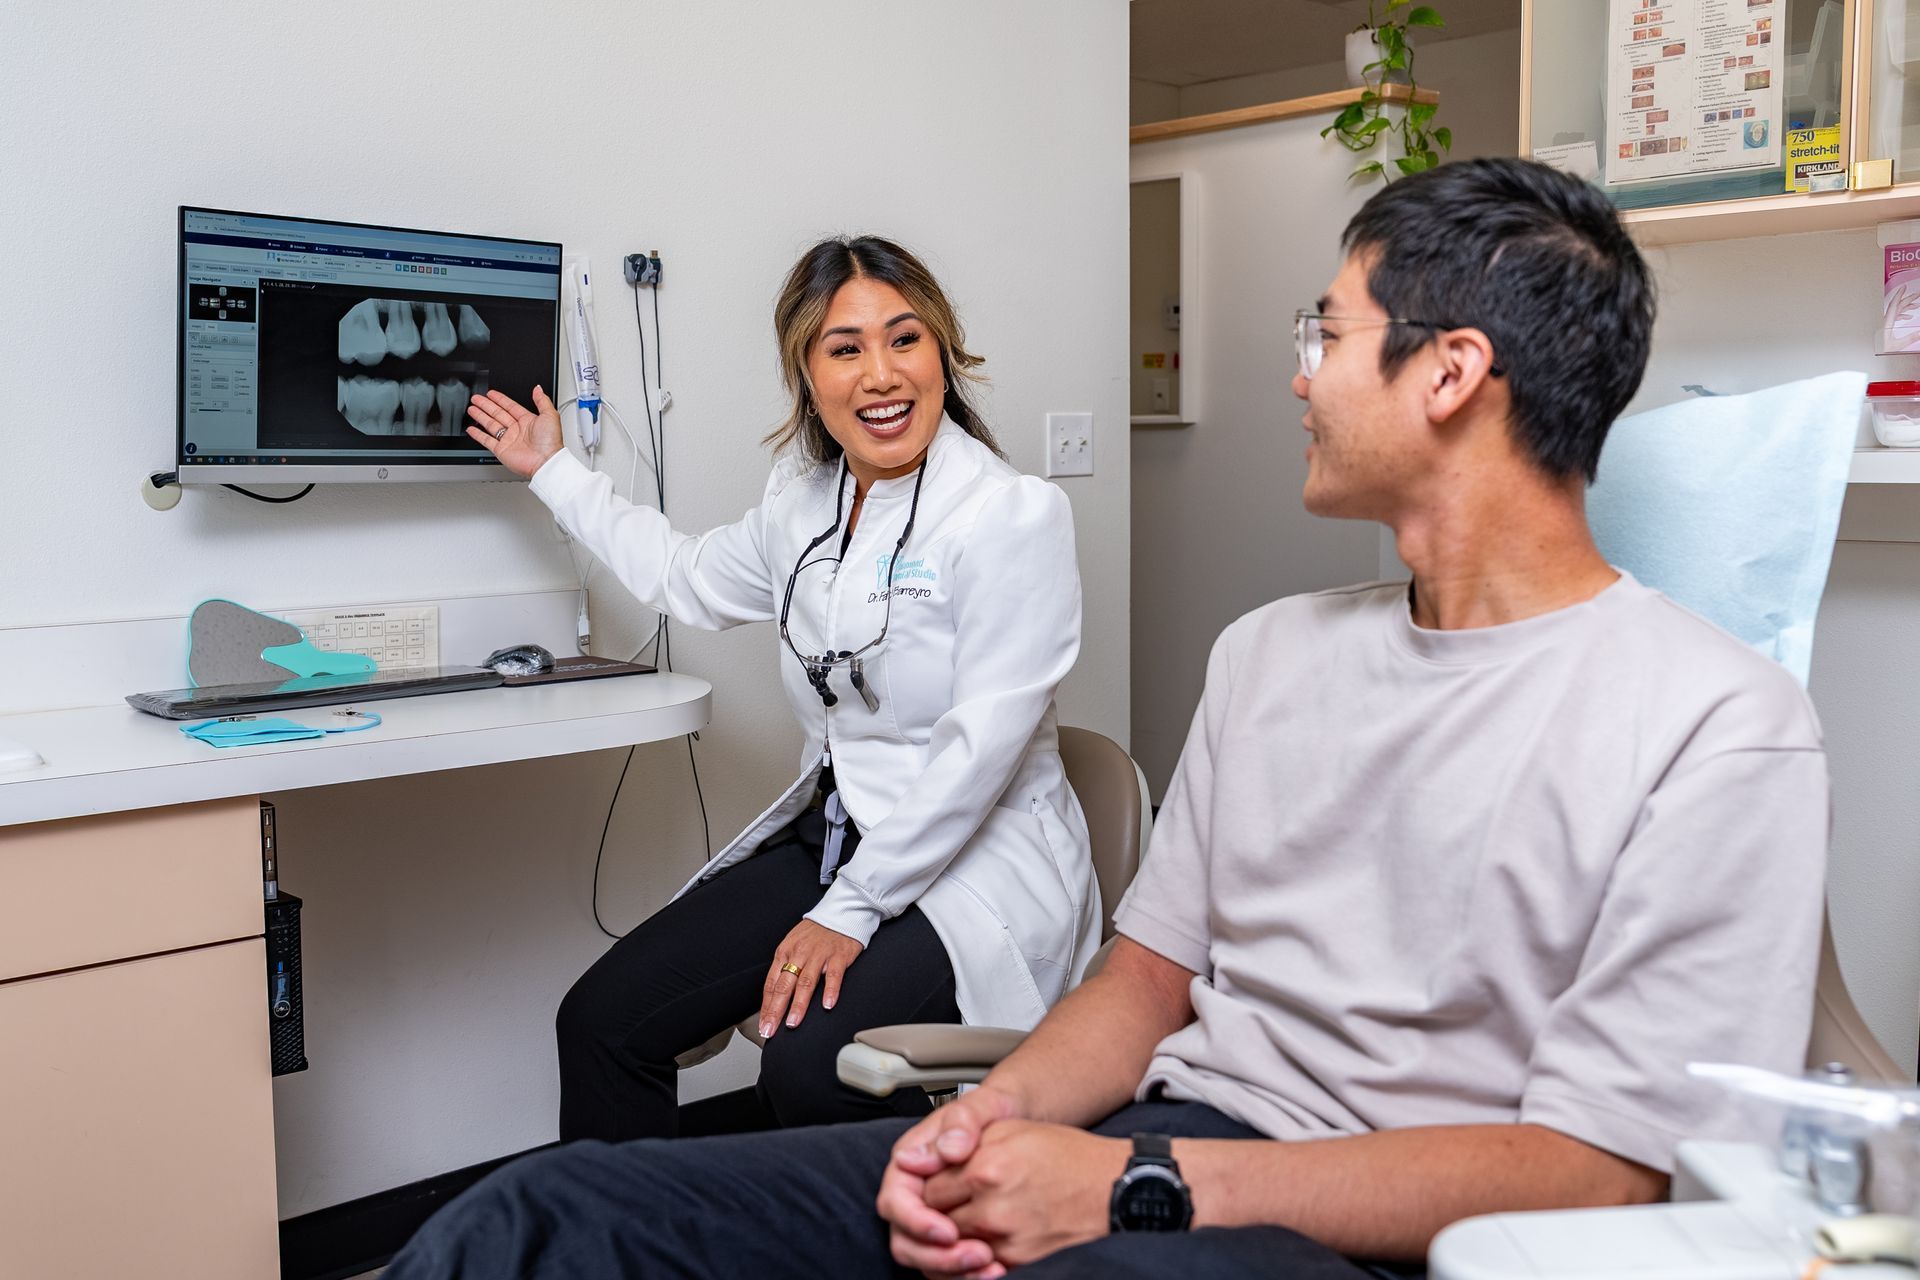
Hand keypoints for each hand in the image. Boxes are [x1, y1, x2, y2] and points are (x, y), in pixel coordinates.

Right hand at [465, 386, 564, 477]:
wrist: (545, 462)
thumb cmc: (550, 442)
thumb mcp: (550, 415)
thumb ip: (542, 400)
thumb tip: (538, 389)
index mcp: (528, 421)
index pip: (510, 406)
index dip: (500, 399)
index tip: (491, 393)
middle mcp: (517, 430)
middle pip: (498, 413)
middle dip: (486, 405)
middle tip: (476, 398)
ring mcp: (509, 440)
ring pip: (491, 425)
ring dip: (481, 416)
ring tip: (471, 409)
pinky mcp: (501, 450)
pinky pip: (487, 440)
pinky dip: (478, 435)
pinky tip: (472, 429)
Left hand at [759, 919, 862, 1037]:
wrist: (841, 913)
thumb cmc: (816, 934)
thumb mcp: (794, 946)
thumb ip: (785, 969)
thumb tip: (775, 997)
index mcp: (784, 952)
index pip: (771, 984)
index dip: (766, 1006)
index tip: (764, 1025)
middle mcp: (799, 954)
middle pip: (784, 985)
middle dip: (776, 1010)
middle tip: (771, 1030)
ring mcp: (819, 955)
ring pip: (806, 982)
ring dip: (798, 1005)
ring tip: (793, 1022)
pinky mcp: (839, 955)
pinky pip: (834, 975)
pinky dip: (830, 991)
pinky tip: (827, 1005)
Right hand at [876, 1084, 1026, 1277]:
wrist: (1016, 1119)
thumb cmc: (992, 1110)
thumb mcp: (980, 1106)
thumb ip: (962, 1123)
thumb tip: (947, 1150)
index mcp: (910, 1163)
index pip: (895, 1202)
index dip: (917, 1221)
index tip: (949, 1231)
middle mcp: (915, 1193)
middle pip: (905, 1239)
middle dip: (937, 1256)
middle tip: (978, 1256)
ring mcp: (930, 1216)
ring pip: (925, 1258)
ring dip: (953, 1270)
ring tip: (993, 1266)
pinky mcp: (950, 1234)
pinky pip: (947, 1263)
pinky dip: (967, 1273)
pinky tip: (998, 1270)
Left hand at [923, 1121, 1122, 1273]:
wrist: (1116, 1188)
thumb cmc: (1069, 1156)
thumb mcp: (1014, 1130)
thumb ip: (967, 1142)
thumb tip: (932, 1156)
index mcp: (986, 1167)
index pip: (927, 1189)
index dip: (929, 1187)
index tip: (936, 1185)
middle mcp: (992, 1207)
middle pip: (937, 1221)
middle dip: (935, 1215)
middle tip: (949, 1205)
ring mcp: (1006, 1239)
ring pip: (954, 1248)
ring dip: (953, 1239)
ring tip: (968, 1222)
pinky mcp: (1021, 1262)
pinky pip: (979, 1267)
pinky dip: (975, 1258)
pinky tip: (984, 1242)